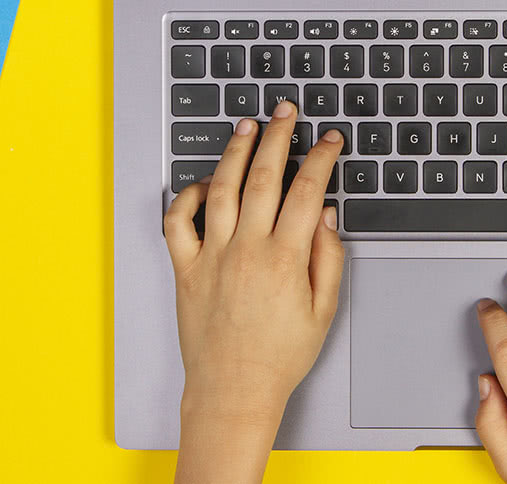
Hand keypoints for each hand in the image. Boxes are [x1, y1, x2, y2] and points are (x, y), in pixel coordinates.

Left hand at [164, 101, 343, 483]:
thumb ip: (328, 257)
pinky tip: (201, 183)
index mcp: (285, 259)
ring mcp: (212, 257)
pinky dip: (186, 196)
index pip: (306, 191)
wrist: (233, 391)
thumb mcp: (323, 311)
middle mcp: (247, 250)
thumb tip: (325, 215)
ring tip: (246, 128)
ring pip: (220, 188)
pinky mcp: (185, 269)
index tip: (328, 140)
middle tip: (285, 111)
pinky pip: (178, 222)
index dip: (320, 158)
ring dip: (234, 152)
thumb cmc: (279, 357)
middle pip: (263, 177)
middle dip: (277, 137)